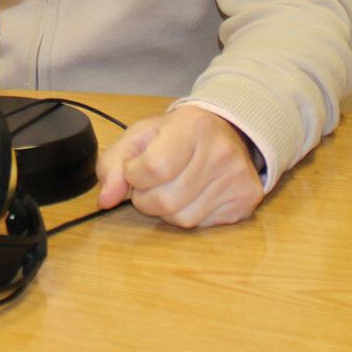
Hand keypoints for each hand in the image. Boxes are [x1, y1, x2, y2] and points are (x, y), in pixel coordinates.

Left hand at [95, 105, 263, 228]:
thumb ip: (113, 165)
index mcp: (192, 126)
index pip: (153, 168)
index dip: (134, 177)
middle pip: (165, 201)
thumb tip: (105, 200)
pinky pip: (203, 226)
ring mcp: (237, 176)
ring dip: (167, 210)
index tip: (136, 169)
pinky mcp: (246, 199)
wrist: (225, 131)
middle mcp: (220, 150)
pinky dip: (189, 215)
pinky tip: (194, 194)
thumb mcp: (140, 137)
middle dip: (146, 198)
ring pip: (183, 219)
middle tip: (153, 183)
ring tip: (173, 187)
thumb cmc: (176, 135)